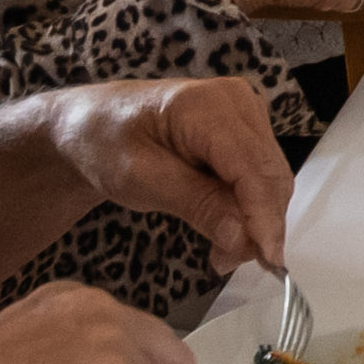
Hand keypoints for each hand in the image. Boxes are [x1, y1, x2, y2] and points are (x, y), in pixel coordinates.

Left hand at [47, 75, 292, 272]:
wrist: (92, 125)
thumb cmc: (105, 143)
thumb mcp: (139, 178)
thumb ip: (196, 204)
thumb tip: (242, 238)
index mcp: (207, 104)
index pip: (253, 168)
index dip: (264, 217)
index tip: (268, 263)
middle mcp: (237, 100)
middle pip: (270, 174)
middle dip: (258, 226)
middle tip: (225, 263)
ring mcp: (245, 111)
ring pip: (271, 179)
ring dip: (255, 221)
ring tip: (220, 253)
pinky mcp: (246, 128)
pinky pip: (261, 175)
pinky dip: (249, 208)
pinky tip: (225, 229)